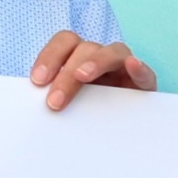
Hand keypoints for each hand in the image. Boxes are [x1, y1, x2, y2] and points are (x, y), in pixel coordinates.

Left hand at [30, 31, 156, 110]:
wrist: (124, 133)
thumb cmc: (90, 114)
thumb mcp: (69, 104)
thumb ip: (56, 97)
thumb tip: (33, 106)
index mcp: (80, 57)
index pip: (64, 43)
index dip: (49, 57)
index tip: (37, 81)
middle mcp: (101, 57)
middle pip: (84, 49)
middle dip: (66, 73)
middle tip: (55, 101)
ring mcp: (124, 68)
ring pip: (112, 52)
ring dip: (96, 62)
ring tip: (82, 77)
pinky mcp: (144, 83)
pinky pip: (144, 71)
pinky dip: (138, 67)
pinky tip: (132, 66)